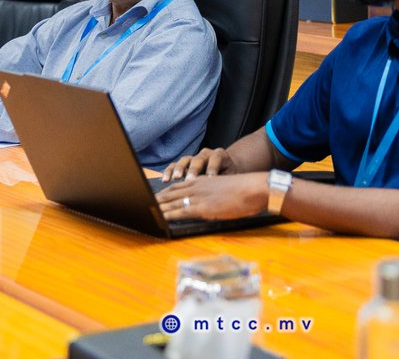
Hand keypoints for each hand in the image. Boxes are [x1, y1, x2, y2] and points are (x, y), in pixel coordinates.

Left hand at [155, 173, 269, 220]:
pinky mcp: (204, 207)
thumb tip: (207, 202)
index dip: (165, 192)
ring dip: (159, 207)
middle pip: (171, 192)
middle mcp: (198, 186)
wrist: (254, 188)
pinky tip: (161, 218)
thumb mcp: (224, 188)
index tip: (155, 196)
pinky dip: (170, 215)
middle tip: (143, 203)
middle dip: (157, 199)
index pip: (178, 185)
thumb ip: (212, 193)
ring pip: (173, 202)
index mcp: (203, 181)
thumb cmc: (245, 190)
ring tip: (147, 211)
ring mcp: (200, 196)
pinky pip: (182, 212)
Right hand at [161, 147, 237, 180]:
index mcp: (219, 155)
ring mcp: (194, 158)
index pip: (216, 158)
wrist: (226, 169)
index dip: (212, 167)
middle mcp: (205, 154)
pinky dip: (170, 171)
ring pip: (185, 160)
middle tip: (190, 179)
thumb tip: (225, 191)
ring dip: (179, 169)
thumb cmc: (229, 176)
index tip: (211, 178)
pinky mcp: (184, 164)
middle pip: (198, 159)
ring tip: (176, 178)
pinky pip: (175, 165)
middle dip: (194, 170)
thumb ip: (226, 182)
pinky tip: (165, 180)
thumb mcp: (231, 177)